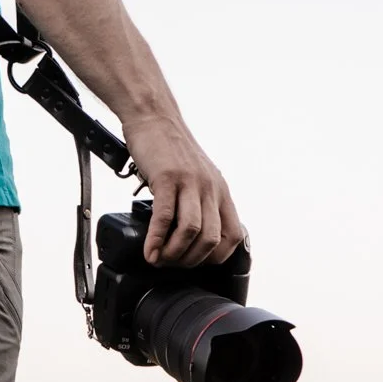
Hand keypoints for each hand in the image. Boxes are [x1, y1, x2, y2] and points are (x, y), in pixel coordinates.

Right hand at [121, 113, 244, 268]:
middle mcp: (210, 188)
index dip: (216, 257)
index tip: (194, 262)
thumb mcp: (197, 175)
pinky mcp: (167, 177)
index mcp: (220, 191)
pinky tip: (149, 250)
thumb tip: (191, 234)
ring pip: (192, 231)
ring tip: (159, 259)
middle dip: (191, 260)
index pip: (233, 235)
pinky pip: (165, 217)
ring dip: (174, 253)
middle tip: (171, 264)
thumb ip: (199, 201)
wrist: (153, 117)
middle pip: (211, 239)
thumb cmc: (170, 148)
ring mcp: (189, 182)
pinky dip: (156, 240)